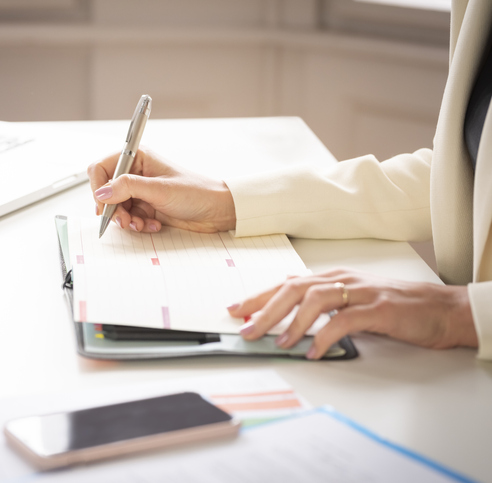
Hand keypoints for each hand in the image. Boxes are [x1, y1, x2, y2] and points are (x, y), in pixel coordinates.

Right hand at [87, 148, 235, 232]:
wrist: (217, 210)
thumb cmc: (196, 192)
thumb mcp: (159, 189)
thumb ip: (128, 188)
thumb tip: (102, 193)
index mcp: (137, 158)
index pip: (102, 168)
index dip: (99, 187)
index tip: (103, 205)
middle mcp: (136, 173)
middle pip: (107, 191)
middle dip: (114, 209)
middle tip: (125, 220)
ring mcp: (141, 191)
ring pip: (117, 208)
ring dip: (126, 220)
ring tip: (141, 224)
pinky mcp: (146, 207)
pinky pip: (129, 218)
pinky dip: (138, 224)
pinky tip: (153, 224)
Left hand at [226, 269, 477, 358]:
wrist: (441, 308)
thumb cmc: (395, 306)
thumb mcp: (352, 298)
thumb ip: (323, 302)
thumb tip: (288, 312)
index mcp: (333, 277)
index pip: (287, 283)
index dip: (259, 296)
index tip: (235, 309)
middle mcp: (343, 280)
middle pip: (294, 289)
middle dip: (265, 309)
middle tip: (247, 329)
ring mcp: (360, 292)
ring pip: (315, 300)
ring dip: (292, 323)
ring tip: (278, 343)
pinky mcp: (378, 309)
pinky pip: (344, 322)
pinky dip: (324, 337)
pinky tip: (313, 351)